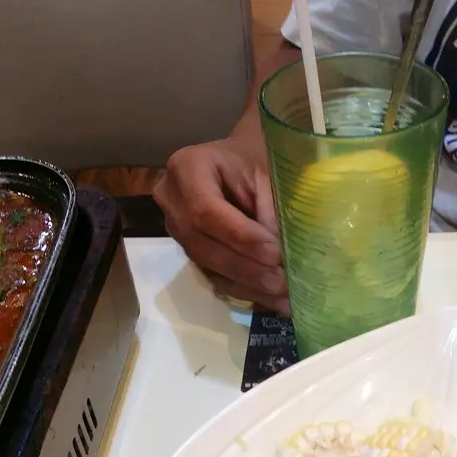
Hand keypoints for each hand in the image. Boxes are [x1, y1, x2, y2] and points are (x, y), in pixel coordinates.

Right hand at [154, 139, 289, 314]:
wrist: (244, 162)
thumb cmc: (257, 158)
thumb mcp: (268, 172)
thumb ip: (270, 211)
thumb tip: (281, 259)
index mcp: (186, 167)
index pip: (205, 211)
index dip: (240, 237)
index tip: (275, 253)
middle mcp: (172, 201)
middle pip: (202, 244)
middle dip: (245, 268)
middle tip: (282, 282)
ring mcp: (177, 230)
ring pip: (208, 265)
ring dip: (248, 285)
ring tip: (284, 297)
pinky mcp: (191, 251)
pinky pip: (214, 276)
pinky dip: (246, 289)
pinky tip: (274, 299)